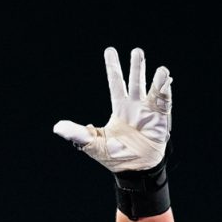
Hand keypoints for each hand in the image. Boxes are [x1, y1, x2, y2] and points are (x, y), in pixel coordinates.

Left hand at [54, 47, 171, 171]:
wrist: (134, 170)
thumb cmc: (114, 157)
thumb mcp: (93, 144)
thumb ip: (77, 134)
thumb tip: (56, 127)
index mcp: (120, 108)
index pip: (116, 83)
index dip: (113, 68)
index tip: (110, 50)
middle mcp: (135, 106)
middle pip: (135, 82)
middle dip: (137, 67)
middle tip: (137, 51)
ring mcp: (149, 112)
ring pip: (152, 90)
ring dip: (156, 79)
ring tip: (161, 70)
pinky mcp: (161, 120)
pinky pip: (164, 102)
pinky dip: (164, 92)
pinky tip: (165, 81)